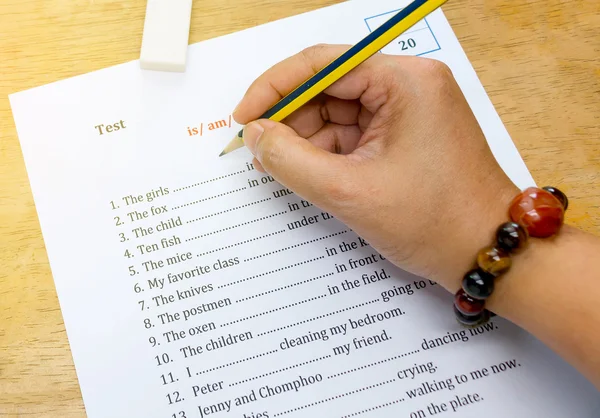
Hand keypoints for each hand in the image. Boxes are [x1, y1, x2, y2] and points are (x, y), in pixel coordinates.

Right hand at [233, 44, 518, 292]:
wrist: (487, 253)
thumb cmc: (434, 223)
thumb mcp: (351, 192)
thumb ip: (292, 161)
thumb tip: (255, 137)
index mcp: (405, 82)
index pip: (324, 65)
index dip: (274, 88)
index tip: (243, 118)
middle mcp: (410, 85)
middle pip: (329, 88)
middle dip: (290, 119)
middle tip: (258, 151)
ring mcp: (410, 110)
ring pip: (338, 114)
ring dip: (307, 140)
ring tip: (281, 168)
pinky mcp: (407, 134)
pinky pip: (355, 134)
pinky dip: (328, 153)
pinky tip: (309, 174)